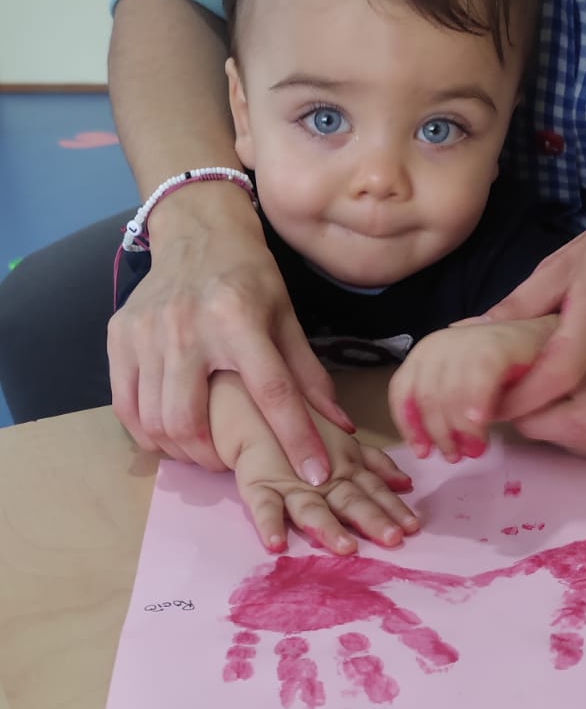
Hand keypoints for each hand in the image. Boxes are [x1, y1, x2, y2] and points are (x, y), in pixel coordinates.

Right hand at [107, 184, 352, 476]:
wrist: (197, 231)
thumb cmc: (248, 278)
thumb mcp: (286, 318)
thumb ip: (309, 376)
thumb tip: (342, 428)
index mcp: (239, 318)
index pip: (272, 392)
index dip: (295, 439)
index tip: (314, 476)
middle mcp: (187, 326)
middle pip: (190, 420)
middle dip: (212, 457)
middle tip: (227, 461)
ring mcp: (147, 331)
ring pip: (154, 421)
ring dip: (179, 450)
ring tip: (200, 450)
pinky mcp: (120, 335)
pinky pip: (125, 405)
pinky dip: (146, 433)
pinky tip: (167, 435)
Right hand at [209, 371, 418, 555]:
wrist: (243, 397)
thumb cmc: (296, 421)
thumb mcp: (340, 442)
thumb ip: (372, 462)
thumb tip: (406, 483)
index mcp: (343, 466)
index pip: (373, 489)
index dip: (392, 507)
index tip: (413, 526)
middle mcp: (321, 476)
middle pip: (349, 499)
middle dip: (371, 518)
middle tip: (392, 537)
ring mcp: (289, 481)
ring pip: (310, 507)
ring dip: (328, 526)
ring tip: (344, 547)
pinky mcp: (256, 482)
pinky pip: (261, 506)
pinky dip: (268, 524)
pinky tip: (276, 544)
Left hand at [388, 316, 557, 461]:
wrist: (551, 342)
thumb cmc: (508, 371)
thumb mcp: (466, 392)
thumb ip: (447, 409)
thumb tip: (436, 442)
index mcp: (427, 352)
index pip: (402, 391)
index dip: (410, 425)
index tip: (423, 452)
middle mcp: (441, 341)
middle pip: (425, 396)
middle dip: (439, 433)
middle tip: (456, 456)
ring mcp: (468, 339)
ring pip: (449, 392)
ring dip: (459, 428)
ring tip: (474, 449)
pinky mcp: (496, 343)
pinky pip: (478, 381)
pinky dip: (476, 406)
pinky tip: (482, 425)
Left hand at [480, 171, 585, 459]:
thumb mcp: (561, 263)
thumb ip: (517, 306)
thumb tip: (468, 332)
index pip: (559, 374)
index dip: (518, 397)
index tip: (485, 403)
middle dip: (540, 426)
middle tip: (515, 408)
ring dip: (564, 439)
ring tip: (542, 414)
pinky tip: (571, 418)